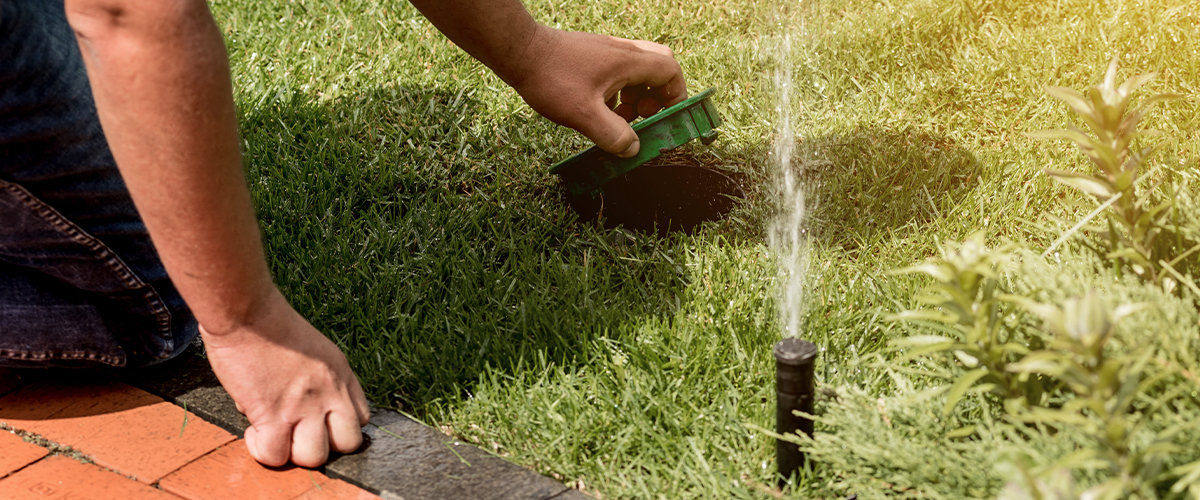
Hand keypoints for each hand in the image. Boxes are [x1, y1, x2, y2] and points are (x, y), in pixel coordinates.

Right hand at [200, 288, 369, 467]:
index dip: (338, 428)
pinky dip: (262, 451)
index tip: (316, 423)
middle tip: (297, 435)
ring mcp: (304, 406)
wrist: (247, 312)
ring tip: (275, 436)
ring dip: (292, 454)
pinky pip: (275, 455)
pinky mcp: (273, 414)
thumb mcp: (314, 350)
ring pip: (314, 458)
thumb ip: (315, 381)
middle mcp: (330, 392)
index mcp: (341, 374)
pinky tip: (253, 432)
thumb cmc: (270, 326)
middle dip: (324, 447)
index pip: (362, 418)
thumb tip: (294, 410)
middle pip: (348, 444)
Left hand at [510, 27, 687, 157]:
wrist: (519, 52)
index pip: (671, 71)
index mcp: (628, 61)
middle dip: (658, 97)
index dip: (676, 96)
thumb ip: (613, 134)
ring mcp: (607, 53)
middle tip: (644, 118)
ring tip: (620, 120)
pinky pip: (618, 75)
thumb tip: (633, 149)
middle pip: (658, 69)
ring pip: (637, 73)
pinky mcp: (592, 58)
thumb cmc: (551, 77)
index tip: (667, 119)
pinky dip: (619, 94)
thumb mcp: (584, 114)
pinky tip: (600, 112)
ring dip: (637, 98)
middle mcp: (622, 52)